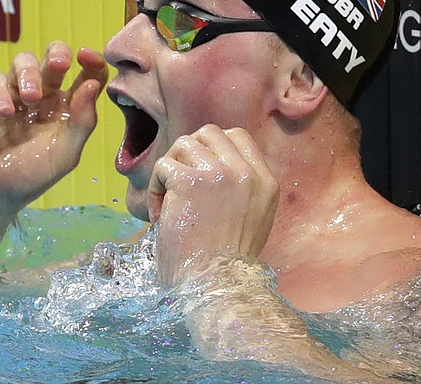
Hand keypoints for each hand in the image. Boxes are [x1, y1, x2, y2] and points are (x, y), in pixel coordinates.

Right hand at [0, 42, 107, 236]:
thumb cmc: (26, 179)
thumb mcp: (63, 155)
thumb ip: (82, 122)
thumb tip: (95, 84)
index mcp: (66, 112)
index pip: (86, 77)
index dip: (92, 62)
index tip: (88, 57)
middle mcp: (42, 100)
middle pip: (54, 60)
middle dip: (57, 54)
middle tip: (58, 64)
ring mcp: (11, 96)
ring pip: (23, 62)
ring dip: (30, 73)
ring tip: (29, 98)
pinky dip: (1, 89)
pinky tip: (4, 112)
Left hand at [148, 125, 278, 286]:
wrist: (215, 287)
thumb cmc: (226, 265)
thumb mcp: (253, 219)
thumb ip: (243, 189)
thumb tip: (215, 164)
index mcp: (265, 182)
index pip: (238, 137)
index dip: (213, 147)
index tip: (200, 171)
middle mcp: (245, 173)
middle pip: (209, 133)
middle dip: (189, 153)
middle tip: (180, 183)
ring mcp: (218, 174)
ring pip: (183, 145)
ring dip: (170, 169)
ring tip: (169, 201)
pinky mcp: (189, 182)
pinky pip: (163, 166)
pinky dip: (156, 189)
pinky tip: (162, 215)